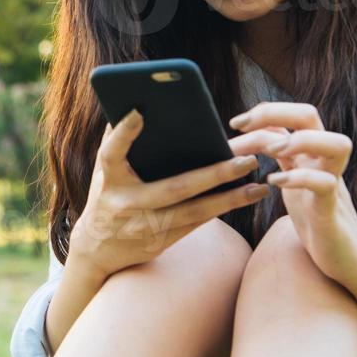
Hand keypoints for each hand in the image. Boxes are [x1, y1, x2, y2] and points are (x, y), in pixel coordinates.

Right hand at [69, 109, 268, 278]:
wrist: (97, 250)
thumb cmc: (106, 197)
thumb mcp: (102, 171)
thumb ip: (113, 141)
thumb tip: (130, 105)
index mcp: (108, 180)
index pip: (111, 154)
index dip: (123, 134)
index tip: (139, 113)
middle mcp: (126, 203)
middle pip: (174, 188)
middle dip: (213, 174)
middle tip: (246, 159)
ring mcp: (145, 226)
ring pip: (194, 212)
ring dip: (230, 199)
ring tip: (259, 185)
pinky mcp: (160, 241)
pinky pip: (196, 224)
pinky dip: (221, 209)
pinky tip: (245, 197)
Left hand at [227, 101, 356, 288]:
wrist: (346, 258)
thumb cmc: (315, 218)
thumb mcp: (293, 180)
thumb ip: (281, 156)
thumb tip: (252, 134)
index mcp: (312, 153)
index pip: (292, 116)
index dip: (263, 113)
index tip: (234, 123)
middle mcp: (325, 162)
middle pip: (310, 116)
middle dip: (274, 112)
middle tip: (242, 125)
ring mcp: (334, 183)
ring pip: (337, 144)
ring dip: (299, 140)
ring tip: (269, 151)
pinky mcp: (332, 210)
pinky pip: (325, 184)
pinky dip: (299, 178)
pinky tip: (274, 182)